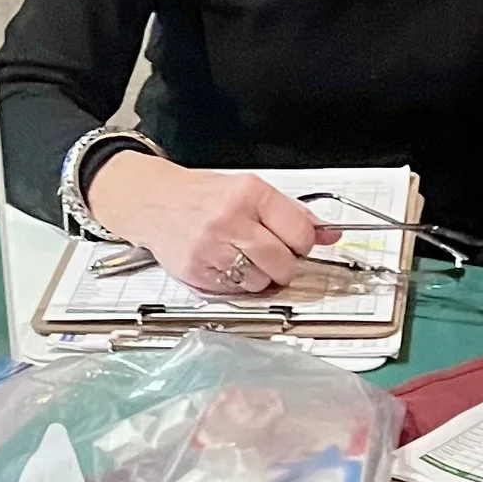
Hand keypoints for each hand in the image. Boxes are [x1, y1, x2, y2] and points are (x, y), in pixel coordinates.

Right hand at [85, 150, 333, 295]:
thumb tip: (330, 233)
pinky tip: (225, 264)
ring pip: (260, 282)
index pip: (300, 232)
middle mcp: (230, 219)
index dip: (304, 244)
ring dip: (260, 277)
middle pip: (283, 262)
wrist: (153, 200)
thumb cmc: (202, 195)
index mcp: (249, 193)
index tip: (298, 244)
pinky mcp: (196, 270)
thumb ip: (290, 213)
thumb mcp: (248, 190)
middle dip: (285, 266)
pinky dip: (237, 284)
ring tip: (243, 257)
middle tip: (274, 256)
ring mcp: (211, 247)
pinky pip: (235, 291)